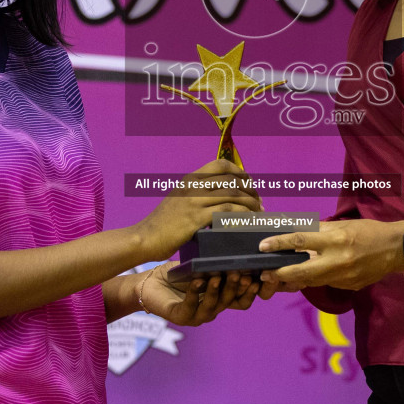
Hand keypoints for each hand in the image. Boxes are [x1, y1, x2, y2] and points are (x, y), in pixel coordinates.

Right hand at [135, 159, 262, 259]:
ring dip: (251, 204)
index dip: (240, 173)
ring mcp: (194, 201)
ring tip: (259, 213)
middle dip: (251, 190)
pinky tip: (248, 221)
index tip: (250, 185)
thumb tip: (222, 197)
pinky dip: (242, 215)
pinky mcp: (195, 218)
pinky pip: (227, 211)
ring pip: (233, 195)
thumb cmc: (162, 225)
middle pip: (231, 179)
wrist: (144, 238)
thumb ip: (197, 195)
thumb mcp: (178, 201)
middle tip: (259, 202)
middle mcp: (193, 186)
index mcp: (190, 179)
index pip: (221, 165)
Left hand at [140, 263, 260, 325]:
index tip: (261, 276)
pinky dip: (195, 293)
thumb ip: (218, 262)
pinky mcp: (180, 317)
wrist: (149, 282)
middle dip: (237, 288)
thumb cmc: (177, 274)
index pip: (243, 299)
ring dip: (217, 291)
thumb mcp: (202, 266)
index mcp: (220, 299)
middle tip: (241, 273)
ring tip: (219, 276)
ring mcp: (196, 316)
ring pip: (213, 306)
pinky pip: (191, 306)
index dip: (253, 291)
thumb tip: (238, 244)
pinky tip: (197, 281)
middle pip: (231, 302)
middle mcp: (211, 309)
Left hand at [258, 219, 403, 290]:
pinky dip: (315, 279)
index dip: (279, 243)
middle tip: (265, 272)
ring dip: (294, 279)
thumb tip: (296, 234)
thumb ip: (319, 231)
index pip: (301, 241)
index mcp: (335, 240)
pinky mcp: (348, 287)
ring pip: (311, 281)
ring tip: (280, 275)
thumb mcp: (343, 225)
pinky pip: (325, 283)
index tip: (263, 246)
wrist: (395, 250)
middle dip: (280, 273)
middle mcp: (337, 260)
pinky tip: (308, 275)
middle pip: (301, 271)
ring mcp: (343, 277)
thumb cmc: (368, 232)